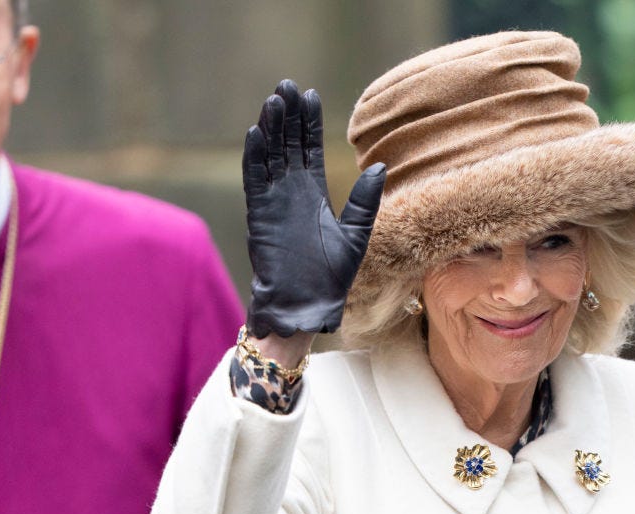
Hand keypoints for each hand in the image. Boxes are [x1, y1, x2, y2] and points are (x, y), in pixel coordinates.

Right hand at [242, 79, 385, 336]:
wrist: (307, 306)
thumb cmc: (331, 278)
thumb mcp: (356, 235)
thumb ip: (364, 201)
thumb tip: (379, 166)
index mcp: (314, 195)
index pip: (309, 150)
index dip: (309, 123)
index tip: (312, 95)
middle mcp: (292, 194)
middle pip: (287, 145)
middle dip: (288, 116)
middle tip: (288, 85)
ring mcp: (274, 202)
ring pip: (269, 157)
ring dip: (270, 129)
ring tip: (274, 100)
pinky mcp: (260, 216)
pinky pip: (255, 181)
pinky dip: (254, 158)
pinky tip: (255, 133)